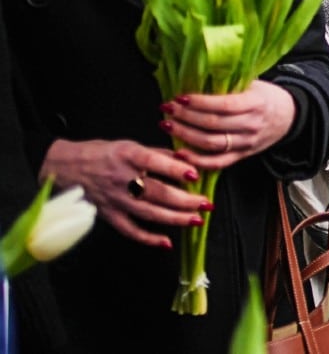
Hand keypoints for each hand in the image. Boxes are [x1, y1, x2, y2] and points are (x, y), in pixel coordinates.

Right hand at [41, 138, 208, 249]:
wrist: (64, 166)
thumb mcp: (130, 144)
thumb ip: (157, 153)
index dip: (175, 169)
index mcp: (128, 155)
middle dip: (184, 200)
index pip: (155, 162)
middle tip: (206, 204)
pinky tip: (167, 242)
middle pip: (156, 192)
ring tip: (196, 220)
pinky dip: (148, 238)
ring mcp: (114, 199)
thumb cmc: (102, 153)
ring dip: (175, 219)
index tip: (195, 175)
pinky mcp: (108, 214)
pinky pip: (129, 230)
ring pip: (148, 213)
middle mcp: (121, 178)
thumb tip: (186, 160)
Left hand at [163, 80, 297, 170]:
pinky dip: (197, 160)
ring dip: (185, 136)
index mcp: (256, 103)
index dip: (199, 103)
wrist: (289, 116)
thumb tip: (197, 75)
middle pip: (213, 125)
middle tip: (167, 109)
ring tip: (168, 125)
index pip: (224, 105)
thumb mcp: (254, 84)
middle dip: (185, 117)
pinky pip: (217, 162)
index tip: (180, 97)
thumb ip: (231, 83)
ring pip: (211, 144)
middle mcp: (251, 125)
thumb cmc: (266, 96)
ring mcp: (247, 143)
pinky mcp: (242, 155)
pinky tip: (180, 153)